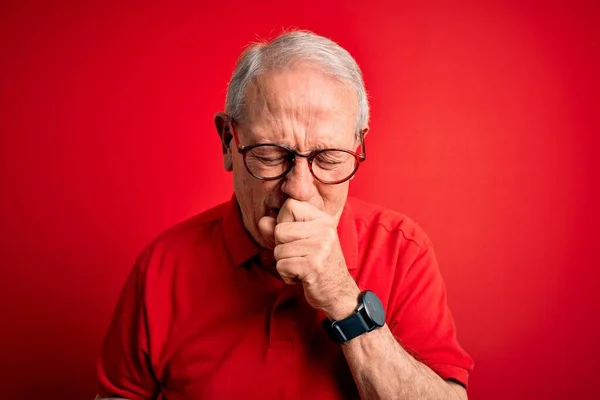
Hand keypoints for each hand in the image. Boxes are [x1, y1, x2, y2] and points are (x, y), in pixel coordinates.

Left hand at [258, 199, 359, 319]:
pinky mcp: (313, 265)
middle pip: (279, 230)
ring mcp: (321, 247)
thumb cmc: (317, 265)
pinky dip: (287, 276)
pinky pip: (282, 266)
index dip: (283, 222)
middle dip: (281, 248)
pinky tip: (302, 277)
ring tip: (301, 267)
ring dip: (284, 264)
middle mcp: (324, 229)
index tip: (296, 237)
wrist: (338, 292)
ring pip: (278, 250)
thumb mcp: (301, 242)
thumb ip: (279, 230)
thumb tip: (262, 221)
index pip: (290, 205)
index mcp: (323, 219)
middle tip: (299, 257)